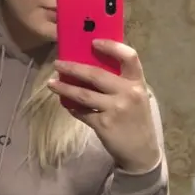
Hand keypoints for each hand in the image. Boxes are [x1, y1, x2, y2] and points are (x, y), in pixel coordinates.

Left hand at [49, 40, 161, 173]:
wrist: (142, 153)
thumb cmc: (137, 122)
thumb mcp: (136, 98)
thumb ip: (121, 83)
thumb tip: (91, 67)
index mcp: (138, 83)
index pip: (129, 57)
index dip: (111, 46)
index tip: (93, 42)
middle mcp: (128, 93)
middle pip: (96, 74)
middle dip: (73, 68)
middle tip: (58, 63)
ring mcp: (115, 109)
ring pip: (83, 94)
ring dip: (65, 87)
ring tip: (52, 83)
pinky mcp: (103, 124)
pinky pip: (82, 112)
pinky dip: (72, 107)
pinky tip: (65, 103)